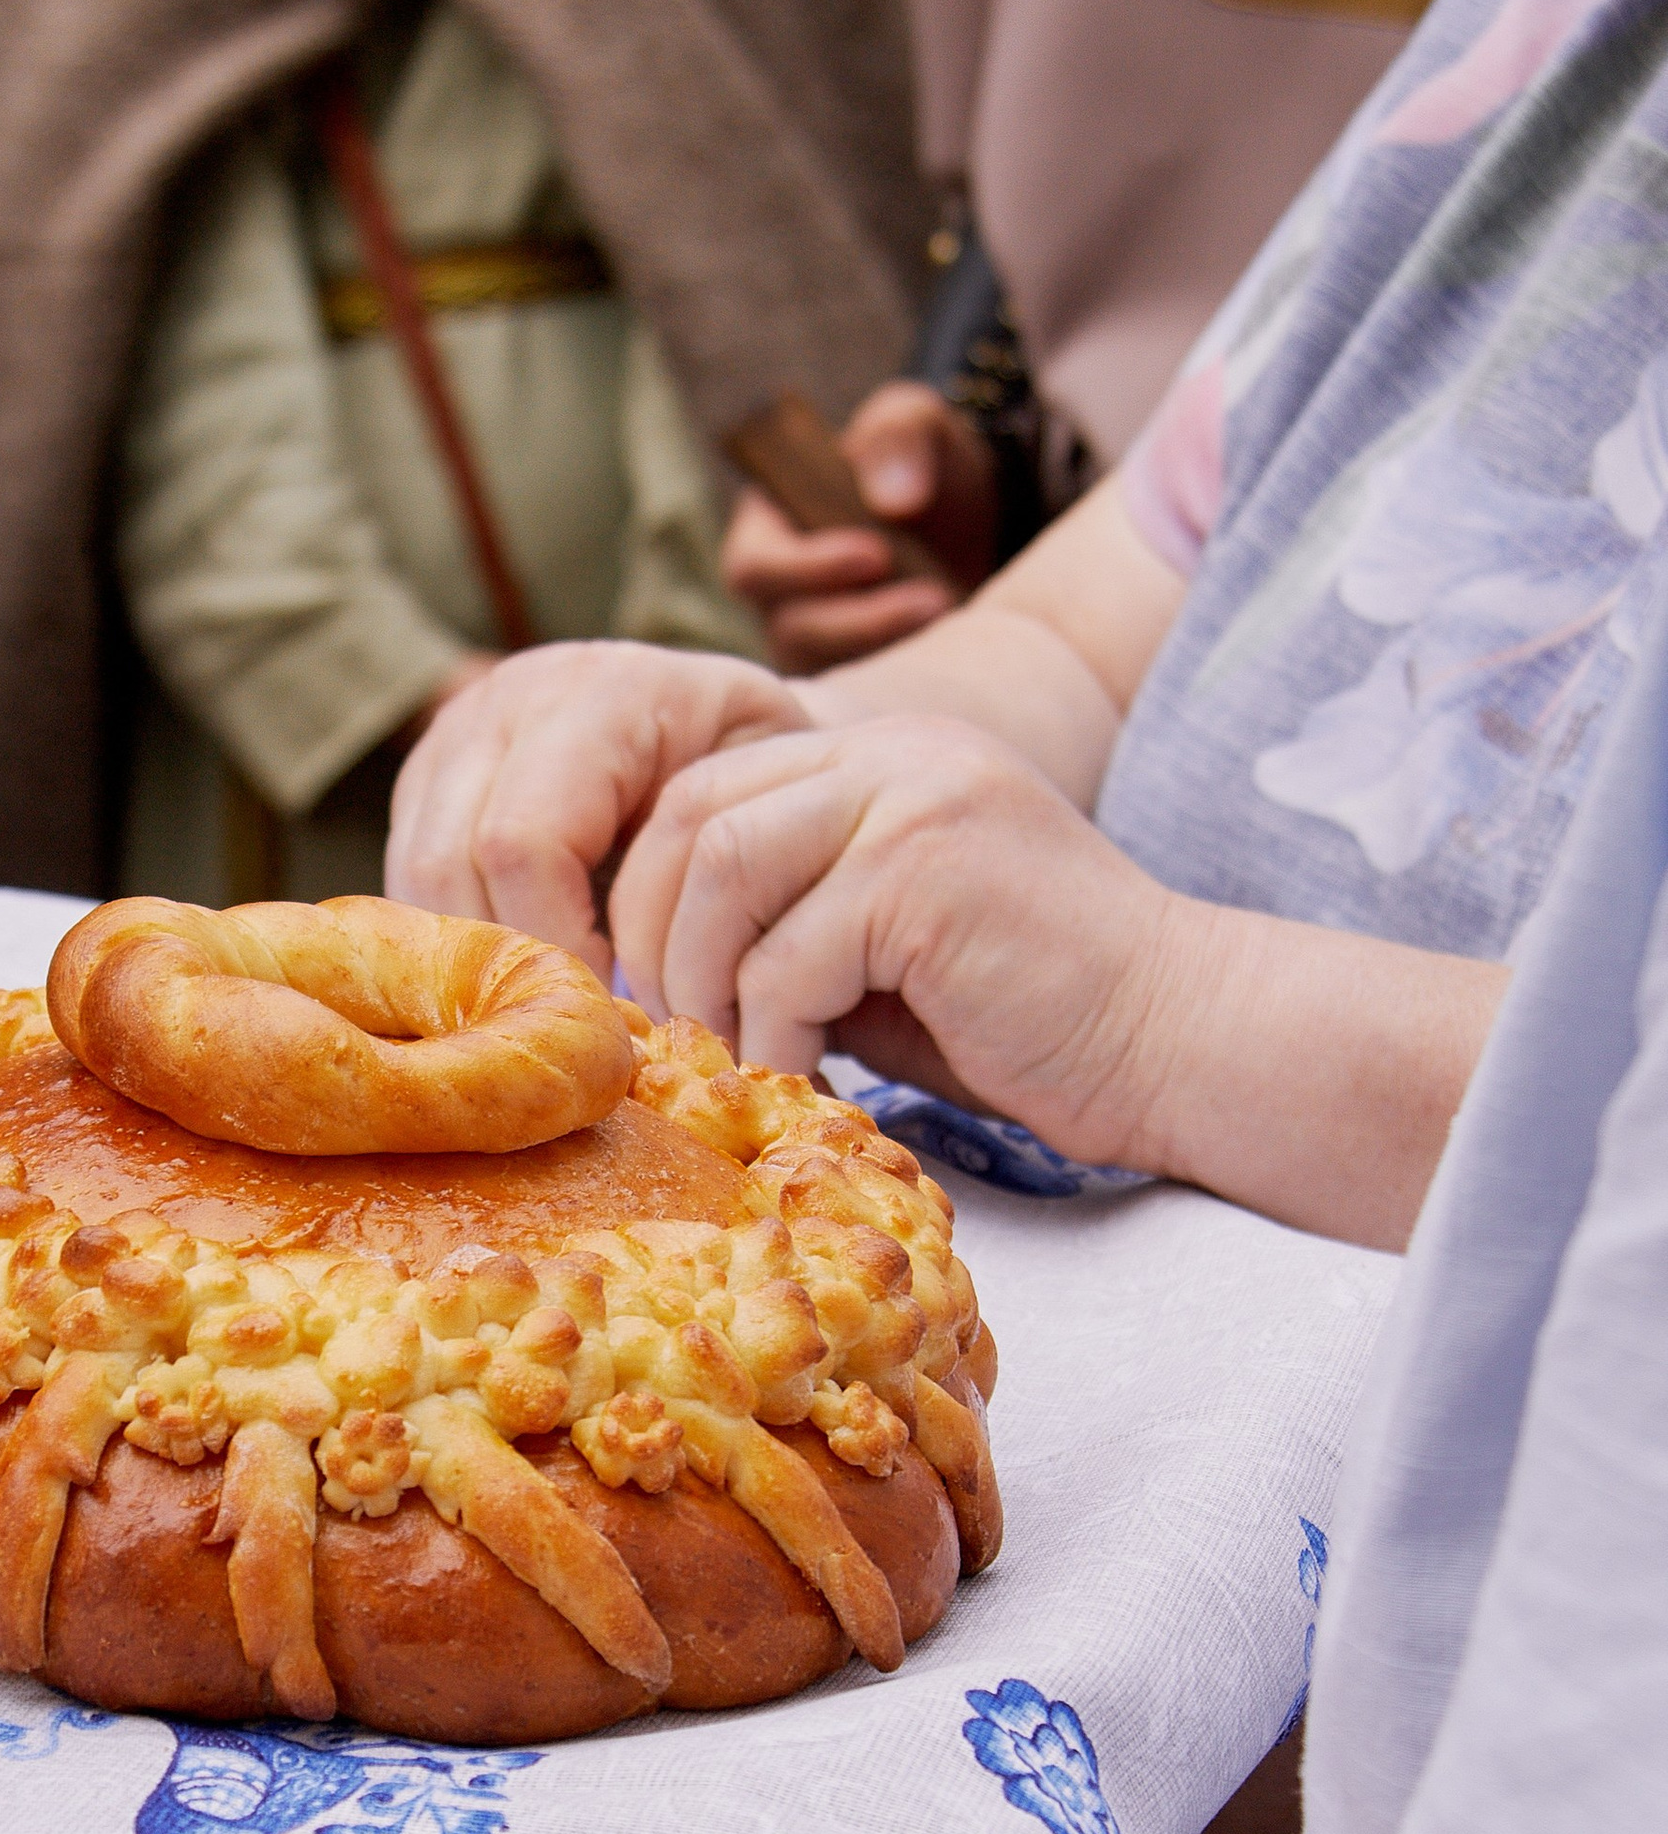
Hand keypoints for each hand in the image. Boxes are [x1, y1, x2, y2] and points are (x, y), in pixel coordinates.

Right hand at [385, 640, 808, 972]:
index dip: (557, 946)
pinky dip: (452, 942)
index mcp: (602, 693)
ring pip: (413, 878)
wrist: (729, 729)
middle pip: (450, 863)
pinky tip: (518, 976)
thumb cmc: (763, 785)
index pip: (524, 842)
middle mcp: (508, 697)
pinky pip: (406, 880)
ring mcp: (452, 731)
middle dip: (508, 966)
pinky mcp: (423, 777)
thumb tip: (642, 1007)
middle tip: (571, 1030)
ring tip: (547, 1008)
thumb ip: (705, 881)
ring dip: (472, 962)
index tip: (613, 1014)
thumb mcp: (765, 812)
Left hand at [611, 714, 1184, 1168]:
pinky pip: (787, 958)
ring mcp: (915, 798)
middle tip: (679, 1037)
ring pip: (722, 875)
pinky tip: (808, 1083)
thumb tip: (650, 974)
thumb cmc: (1031, 1016)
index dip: (649, 894)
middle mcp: (894, 750)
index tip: (660, 995)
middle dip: (655, 939)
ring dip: (705, 987)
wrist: (1185, 1038)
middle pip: (692, 816)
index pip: (704, 789)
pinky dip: (775, 1037)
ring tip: (737, 1064)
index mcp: (879, 753)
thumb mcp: (883, 948)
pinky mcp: (929, 870)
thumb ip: (787, 924)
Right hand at [723, 383, 998, 673]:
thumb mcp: (915, 422)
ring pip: (834, 672)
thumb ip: (898, 435)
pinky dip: (912, 676)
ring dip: (893, 650)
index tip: (877, 554)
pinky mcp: (863, 675)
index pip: (754, 569)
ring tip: (952, 613)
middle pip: (792, 633)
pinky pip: (872, 697)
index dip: (808, 568)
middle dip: (863, 621)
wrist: (973, 513)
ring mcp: (820, 644)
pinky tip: (958, 650)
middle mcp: (781, 598)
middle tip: (935, 599)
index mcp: (767, 531)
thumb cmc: (923, 459)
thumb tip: (894, 500)